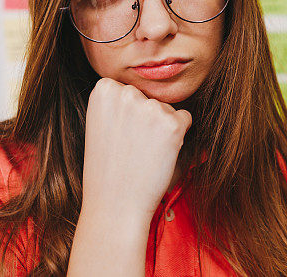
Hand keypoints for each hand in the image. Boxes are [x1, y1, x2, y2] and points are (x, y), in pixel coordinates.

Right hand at [81, 77, 192, 225]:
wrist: (115, 204)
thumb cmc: (108, 167)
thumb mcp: (102, 123)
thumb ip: (120, 102)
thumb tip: (151, 82)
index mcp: (103, 88)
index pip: (129, 89)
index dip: (127, 115)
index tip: (116, 134)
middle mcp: (127, 92)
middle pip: (149, 97)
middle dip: (146, 119)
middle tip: (130, 148)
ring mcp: (151, 107)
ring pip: (167, 109)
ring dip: (161, 129)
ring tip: (142, 154)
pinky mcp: (173, 124)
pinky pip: (185, 119)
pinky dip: (178, 136)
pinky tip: (158, 154)